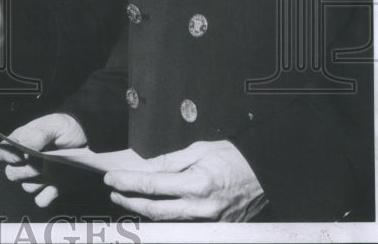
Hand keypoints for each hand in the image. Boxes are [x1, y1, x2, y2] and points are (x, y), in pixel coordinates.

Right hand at [0, 113, 87, 206]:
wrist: (90, 138)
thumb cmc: (68, 128)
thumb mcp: (54, 125)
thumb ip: (37, 135)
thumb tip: (22, 147)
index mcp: (24, 143)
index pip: (2, 152)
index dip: (7, 156)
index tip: (20, 157)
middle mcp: (29, 161)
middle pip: (11, 173)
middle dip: (23, 172)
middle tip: (38, 166)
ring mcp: (40, 176)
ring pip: (26, 187)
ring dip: (36, 184)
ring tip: (49, 173)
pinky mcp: (52, 188)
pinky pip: (41, 200)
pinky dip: (45, 197)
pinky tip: (54, 186)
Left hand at [104, 140, 266, 220]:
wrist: (266, 174)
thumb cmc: (233, 157)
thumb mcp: (199, 150)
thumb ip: (169, 161)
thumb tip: (144, 168)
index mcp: (197, 184)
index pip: (151, 185)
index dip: (127, 182)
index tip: (111, 179)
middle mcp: (201, 207)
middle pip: (154, 210)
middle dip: (129, 201)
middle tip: (113, 193)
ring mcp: (209, 222)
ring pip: (166, 221)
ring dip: (143, 211)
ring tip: (127, 200)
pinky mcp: (215, 228)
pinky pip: (182, 224)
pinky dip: (164, 217)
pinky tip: (152, 208)